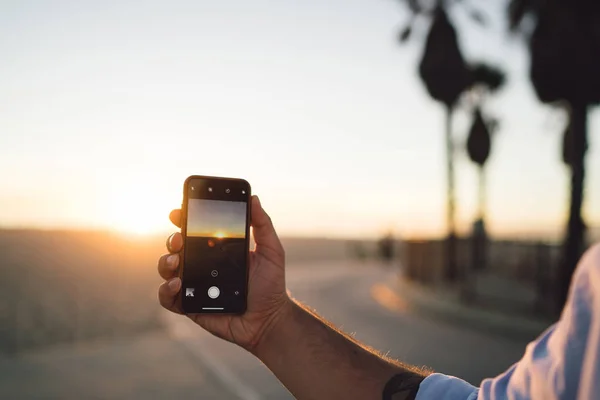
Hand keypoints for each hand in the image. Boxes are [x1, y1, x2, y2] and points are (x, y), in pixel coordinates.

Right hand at [157, 195, 290, 351]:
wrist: (269, 319)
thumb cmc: (271, 285)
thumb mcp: (271, 251)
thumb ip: (263, 225)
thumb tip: (255, 198)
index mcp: (217, 249)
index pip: (195, 229)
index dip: (184, 218)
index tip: (180, 211)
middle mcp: (202, 264)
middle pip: (176, 246)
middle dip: (172, 238)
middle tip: (180, 238)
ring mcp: (193, 285)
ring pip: (167, 269)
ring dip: (165, 261)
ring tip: (176, 261)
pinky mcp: (190, 306)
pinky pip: (168, 297)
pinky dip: (166, 290)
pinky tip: (178, 283)